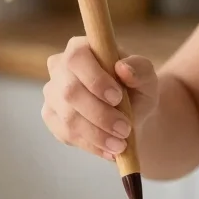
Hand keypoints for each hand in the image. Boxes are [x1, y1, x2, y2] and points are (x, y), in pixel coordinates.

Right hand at [42, 37, 158, 159]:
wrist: (130, 116)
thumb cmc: (136, 90)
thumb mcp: (147, 78)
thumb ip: (140, 69)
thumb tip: (123, 68)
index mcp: (81, 48)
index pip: (77, 58)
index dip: (95, 79)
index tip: (117, 97)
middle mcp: (60, 68)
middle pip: (70, 91)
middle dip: (100, 114)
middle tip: (124, 129)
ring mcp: (52, 94)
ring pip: (68, 117)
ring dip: (97, 134)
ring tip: (121, 144)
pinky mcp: (51, 118)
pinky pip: (66, 134)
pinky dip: (91, 145)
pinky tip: (109, 150)